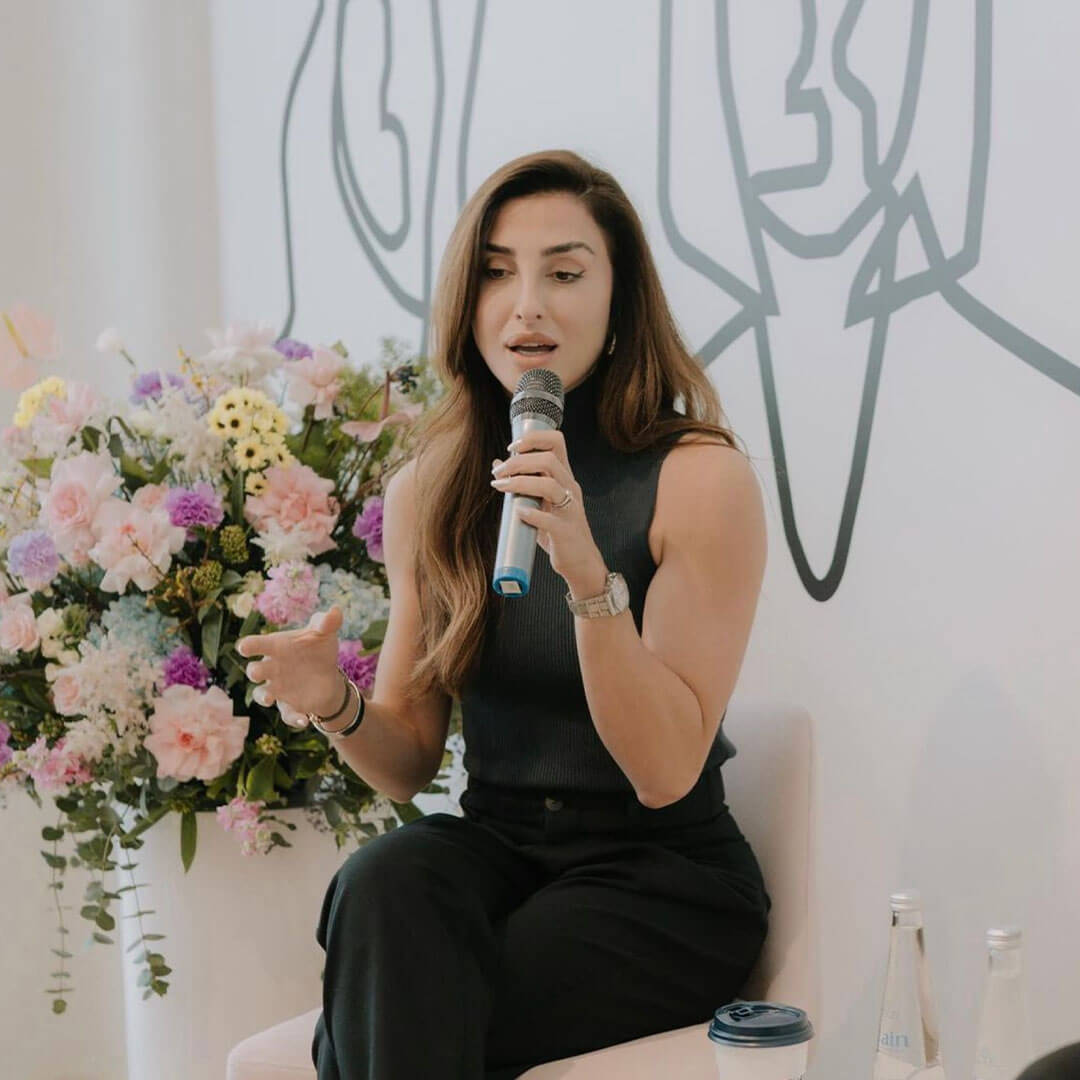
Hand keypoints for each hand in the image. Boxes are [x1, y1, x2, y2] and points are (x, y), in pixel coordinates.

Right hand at [236, 606, 343, 714]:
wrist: (327, 676)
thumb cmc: (317, 650)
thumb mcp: (324, 634)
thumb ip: (327, 622)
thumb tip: (335, 611)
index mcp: (276, 648)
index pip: (257, 645)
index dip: (249, 645)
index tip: (244, 647)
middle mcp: (272, 669)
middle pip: (256, 670)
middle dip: (255, 671)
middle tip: (257, 671)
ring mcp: (278, 688)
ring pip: (262, 695)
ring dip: (263, 696)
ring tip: (269, 699)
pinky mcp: (289, 705)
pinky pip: (287, 714)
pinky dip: (293, 718)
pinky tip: (305, 721)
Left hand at [490, 430, 606, 591]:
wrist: (580, 563)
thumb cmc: (558, 532)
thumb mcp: (541, 503)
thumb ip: (522, 483)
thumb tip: (497, 464)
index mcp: (564, 478)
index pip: (556, 442)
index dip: (534, 438)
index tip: (512, 447)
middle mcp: (570, 489)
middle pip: (549, 460)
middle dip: (518, 461)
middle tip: (499, 473)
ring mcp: (570, 510)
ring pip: (549, 485)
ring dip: (520, 483)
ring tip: (500, 487)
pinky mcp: (566, 531)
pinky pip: (550, 519)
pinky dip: (532, 515)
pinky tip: (518, 514)